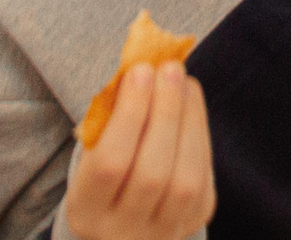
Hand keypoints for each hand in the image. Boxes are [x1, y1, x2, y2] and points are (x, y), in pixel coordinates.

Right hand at [62, 62, 215, 239]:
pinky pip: (203, 180)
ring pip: (185, 181)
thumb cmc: (104, 173)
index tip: (140, 71)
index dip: (129, 115)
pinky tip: (192, 104)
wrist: (123, 226)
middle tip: (169, 68)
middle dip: (165, 113)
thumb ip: (108, 122)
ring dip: (189, 121)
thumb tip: (140, 68)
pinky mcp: (192, 222)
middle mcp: (123, 231)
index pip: (110, 164)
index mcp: (87, 210)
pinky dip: (200, 135)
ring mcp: (161, 232)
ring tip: (184, 81)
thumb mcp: (91, 155)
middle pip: (152, 173)